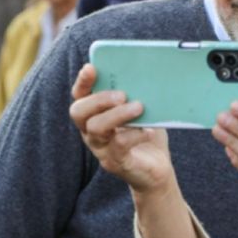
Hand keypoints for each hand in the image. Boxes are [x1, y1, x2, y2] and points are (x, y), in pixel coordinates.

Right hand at [69, 64, 172, 193]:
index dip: (82, 82)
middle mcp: (90, 131)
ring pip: (96, 128)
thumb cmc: (146, 134)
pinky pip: (118, 145)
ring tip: (139, 107)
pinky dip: (135, 134)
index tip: (91, 68)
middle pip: (79, 112)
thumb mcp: (142, 111)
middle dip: (99, 99)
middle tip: (122, 94)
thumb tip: (144, 73)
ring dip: (117, 114)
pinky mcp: (115, 162)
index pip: (80, 95)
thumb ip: (137, 95)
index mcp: (94, 114)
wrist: (157, 168)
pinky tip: (148, 131)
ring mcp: (100, 148)